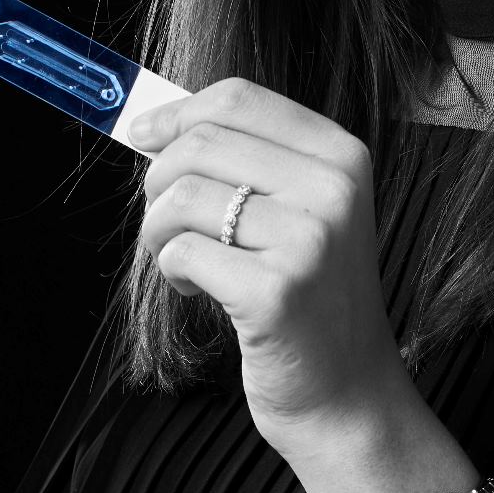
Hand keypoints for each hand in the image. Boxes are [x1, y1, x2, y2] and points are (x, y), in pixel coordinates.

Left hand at [131, 78, 405, 454]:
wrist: (348, 395)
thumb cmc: (312, 299)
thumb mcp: (304, 212)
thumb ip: (248, 160)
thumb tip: (156, 125)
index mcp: (341, 156)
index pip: (239, 97)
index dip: (178, 114)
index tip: (145, 136)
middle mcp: (333, 188)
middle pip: (203, 142)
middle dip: (160, 179)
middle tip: (164, 219)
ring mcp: (309, 240)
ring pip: (184, 196)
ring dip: (159, 230)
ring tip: (180, 259)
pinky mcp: (275, 292)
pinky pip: (182, 252)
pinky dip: (172, 270)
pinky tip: (196, 289)